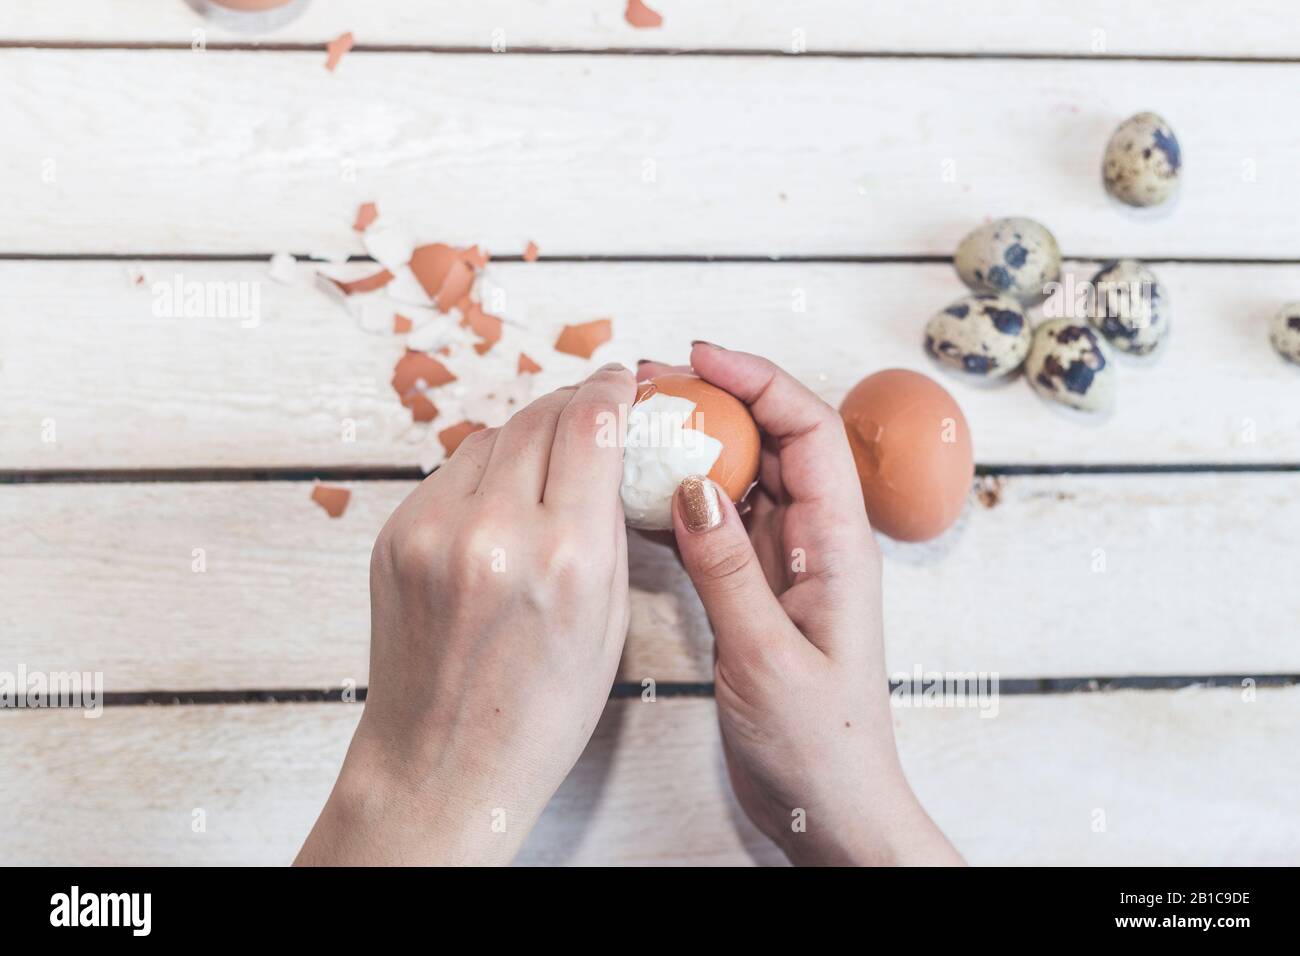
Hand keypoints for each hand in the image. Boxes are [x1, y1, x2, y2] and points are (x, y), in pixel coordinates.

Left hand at [297, 363, 636, 864]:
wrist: (442, 763)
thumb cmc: (537, 710)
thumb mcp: (608, 621)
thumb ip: (607, 528)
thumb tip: (606, 452)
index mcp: (564, 557)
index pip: (591, 425)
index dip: (612, 390)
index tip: (621, 380)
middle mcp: (494, 531)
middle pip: (540, 416)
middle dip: (573, 402)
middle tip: (592, 405)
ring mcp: (433, 529)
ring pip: (491, 436)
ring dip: (527, 434)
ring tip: (548, 461)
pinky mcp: (395, 534)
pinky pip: (452, 472)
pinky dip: (484, 472)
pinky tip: (501, 502)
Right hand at [638, 344, 961, 865]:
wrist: (829, 808)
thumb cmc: (822, 745)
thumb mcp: (766, 656)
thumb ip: (728, 569)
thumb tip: (692, 487)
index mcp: (839, 546)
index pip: (808, 432)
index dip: (759, 381)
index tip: (701, 357)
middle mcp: (815, 543)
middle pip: (770, 443)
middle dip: (715, 403)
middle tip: (648, 386)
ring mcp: (784, 565)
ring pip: (739, 481)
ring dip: (692, 450)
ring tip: (634, 428)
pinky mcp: (756, 592)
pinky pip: (716, 529)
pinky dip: (679, 507)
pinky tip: (635, 499)